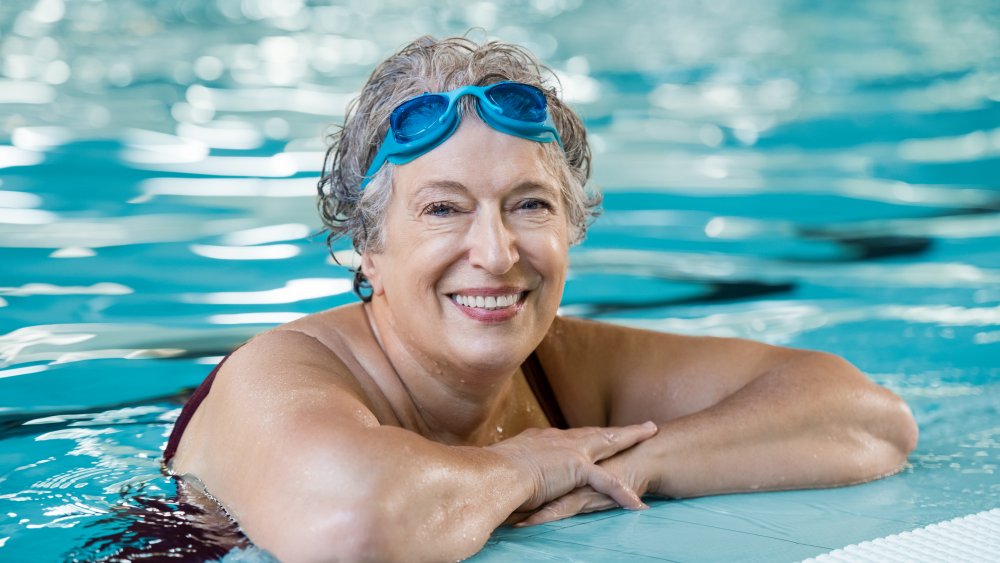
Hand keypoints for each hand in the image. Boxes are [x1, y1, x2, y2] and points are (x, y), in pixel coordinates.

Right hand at [487, 422, 656, 516]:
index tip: (597, 434)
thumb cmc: (491, 474)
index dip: (588, 436)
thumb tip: (507, 478)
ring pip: (608, 443)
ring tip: (651, 434)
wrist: (493, 474)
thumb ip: (515, 470)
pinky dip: (622, 493)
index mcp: (543, 440)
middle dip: (619, 430)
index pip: (572, 436)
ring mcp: (570, 450)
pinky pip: (607, 482)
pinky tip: (637, 503)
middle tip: (642, 424)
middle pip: (596, 432)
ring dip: (631, 438)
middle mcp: (559, 440)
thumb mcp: (506, 467)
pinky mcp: (576, 467)